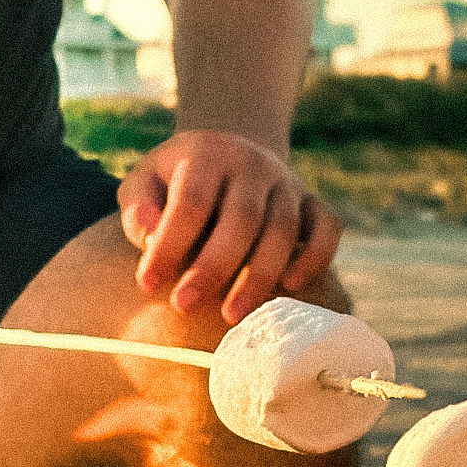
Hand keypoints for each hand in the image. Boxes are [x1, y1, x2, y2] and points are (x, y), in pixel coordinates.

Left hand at [117, 130, 341, 323]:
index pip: (191, 202)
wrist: (233, 150)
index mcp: (208, 154)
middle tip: (184, 306)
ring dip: (259, 276)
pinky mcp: (313, 202)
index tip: (147, 284)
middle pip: (242, 218)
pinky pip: (327, 229)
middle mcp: (253, 165)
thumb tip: (150, 239)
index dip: (170, 245)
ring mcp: (287, 183)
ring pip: (283, 230)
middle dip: (213, 267)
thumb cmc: (179, 180)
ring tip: (231, 316)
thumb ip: (139, 207)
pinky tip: (290, 285)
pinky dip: (315, 257)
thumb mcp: (146, 180)